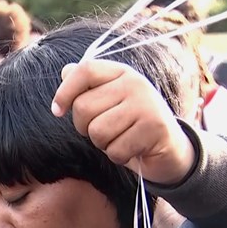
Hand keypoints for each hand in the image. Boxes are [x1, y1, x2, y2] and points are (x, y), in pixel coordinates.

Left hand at [51, 59, 195, 184]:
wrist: (169, 148)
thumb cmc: (130, 125)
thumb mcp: (109, 102)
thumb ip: (87, 87)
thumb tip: (65, 71)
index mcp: (121, 73)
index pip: (85, 70)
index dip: (65, 91)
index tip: (57, 111)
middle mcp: (135, 83)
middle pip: (83, 107)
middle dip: (85, 127)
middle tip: (104, 131)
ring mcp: (147, 104)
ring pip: (97, 131)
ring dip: (103, 144)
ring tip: (119, 139)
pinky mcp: (155, 128)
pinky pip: (115, 150)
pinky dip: (118, 156)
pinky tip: (132, 150)